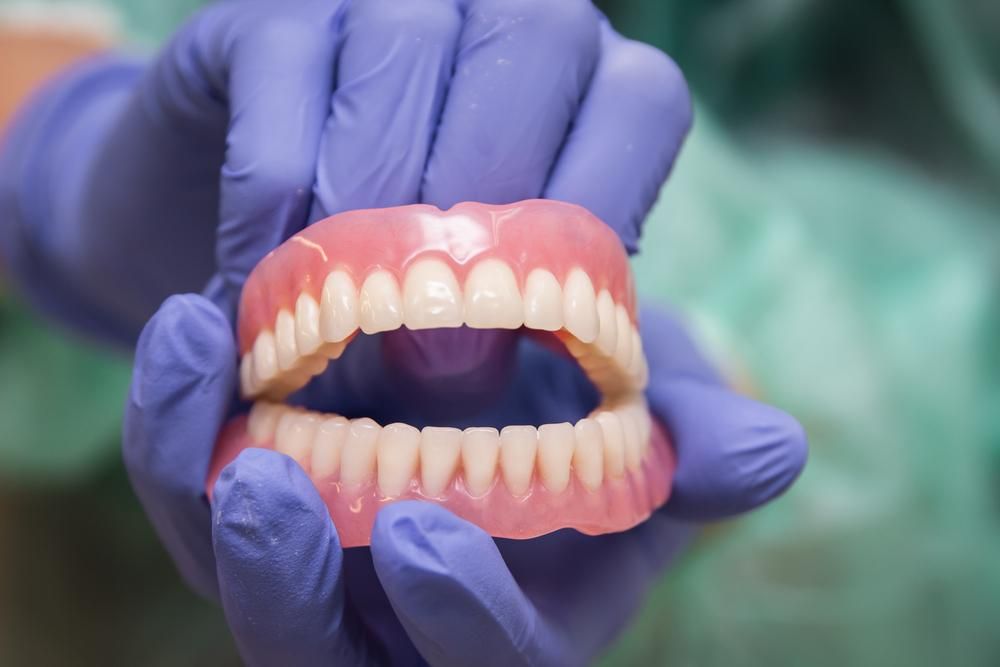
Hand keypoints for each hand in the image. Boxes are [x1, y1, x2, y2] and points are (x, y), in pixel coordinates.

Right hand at [1, 0, 689, 342]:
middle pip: (533, 44)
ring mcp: (385, 0)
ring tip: (336, 321)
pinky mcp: (271, 14)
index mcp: (591, 88)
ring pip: (404, 46)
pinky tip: (260, 274)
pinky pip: (285, 69)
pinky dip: (273, 190)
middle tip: (436, 360)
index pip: (637, 100)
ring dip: (370, 204)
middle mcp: (502, 20)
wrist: (258, 275)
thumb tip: (781, 461)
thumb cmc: (424, 329)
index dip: (591, 209)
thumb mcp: (542, 376)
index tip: (533, 331)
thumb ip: (657, 409)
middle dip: (483, 213)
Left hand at [124, 295, 805, 664]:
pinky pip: (190, 474)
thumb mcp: (653, 407)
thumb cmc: (596, 390)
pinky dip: (179, 411)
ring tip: (198, 349)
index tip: (420, 535)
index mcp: (508, 618)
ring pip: (228, 563)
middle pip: (319, 650)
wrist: (507, 346)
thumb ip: (696, 438)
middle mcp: (396, 608)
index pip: (481, 663)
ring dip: (193, 471)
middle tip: (262, 488)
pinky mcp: (245, 484)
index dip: (457, 620)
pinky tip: (191, 325)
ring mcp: (312, 551)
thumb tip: (780, 449)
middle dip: (280, 586)